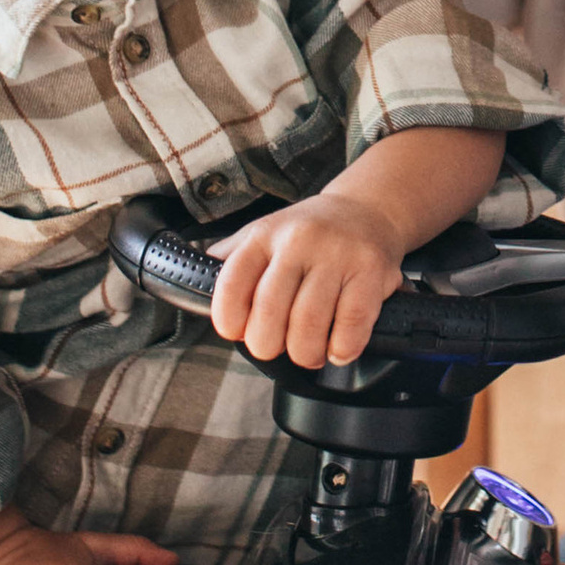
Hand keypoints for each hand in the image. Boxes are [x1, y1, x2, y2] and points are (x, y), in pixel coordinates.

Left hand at [208, 192, 406, 367]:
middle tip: (274, 349)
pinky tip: (336, 348)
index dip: (229, 319)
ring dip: (305, 353)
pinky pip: (351, 324)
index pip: (232, 282)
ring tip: (307, 353)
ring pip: (309, 323)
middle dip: (267, 344)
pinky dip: (340, 348)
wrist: (367, 210)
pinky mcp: (370, 271)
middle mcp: (298, 240)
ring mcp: (336, 255)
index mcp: (264, 234)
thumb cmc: (308, 233)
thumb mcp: (262, 233)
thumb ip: (230, 259)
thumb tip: (195, 287)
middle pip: (270, 311)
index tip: (236, 332)